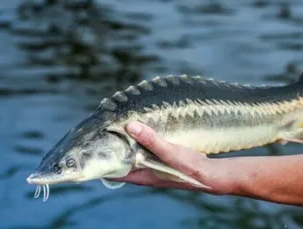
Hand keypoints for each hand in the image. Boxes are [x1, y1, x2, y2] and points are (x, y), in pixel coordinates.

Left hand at [111, 122, 228, 193]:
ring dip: (127, 143)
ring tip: (120, 126)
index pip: (113, 172)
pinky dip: (140, 142)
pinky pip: (144, 151)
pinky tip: (142, 130)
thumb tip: (130, 125)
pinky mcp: (160, 161)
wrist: (209, 174)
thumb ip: (151, 140)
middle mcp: (144, 173)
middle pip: (121, 162)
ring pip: (133, 155)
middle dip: (113, 148)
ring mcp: (152, 167)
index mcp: (142, 176)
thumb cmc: (189, 168)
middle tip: (105, 129)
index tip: (93, 146)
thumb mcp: (170, 153)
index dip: (102, 161)